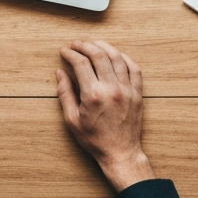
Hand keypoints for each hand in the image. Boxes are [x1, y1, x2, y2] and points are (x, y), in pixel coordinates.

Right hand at [57, 39, 155, 192]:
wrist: (120, 153)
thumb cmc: (95, 139)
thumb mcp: (72, 120)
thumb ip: (65, 93)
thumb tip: (60, 72)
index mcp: (93, 95)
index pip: (81, 63)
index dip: (71, 54)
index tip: (64, 51)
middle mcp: (112, 89)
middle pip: (98, 55)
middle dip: (85, 45)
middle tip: (76, 44)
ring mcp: (127, 90)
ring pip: (117, 57)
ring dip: (104, 46)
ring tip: (93, 44)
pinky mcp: (137, 93)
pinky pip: (134, 68)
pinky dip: (124, 58)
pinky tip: (115, 55)